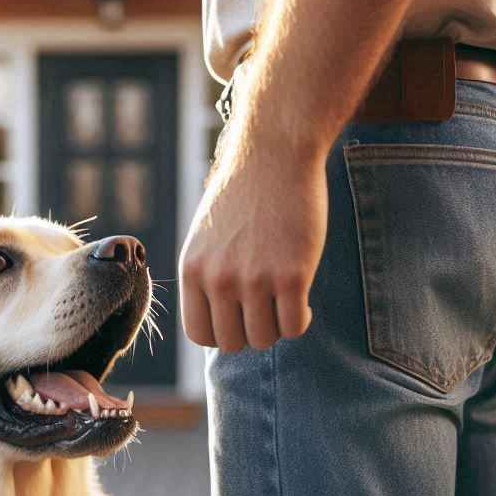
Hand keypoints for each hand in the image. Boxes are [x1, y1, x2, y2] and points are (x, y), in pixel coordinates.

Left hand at [179, 135, 327, 350]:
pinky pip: (294, 327)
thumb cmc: (243, 195)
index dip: (222, 334)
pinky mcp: (292, 275)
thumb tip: (218, 323)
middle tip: (266, 308)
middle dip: (251, 331)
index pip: (199, 335)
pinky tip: (302, 299)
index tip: (239, 317)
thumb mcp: (207, 238)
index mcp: (193, 271)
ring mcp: (255, 279)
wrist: (275, 152)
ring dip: (277, 326)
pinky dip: (301, 320)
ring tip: (284, 301)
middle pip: (233, 343)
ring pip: (265, 339)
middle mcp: (218, 280)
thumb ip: (207, 278)